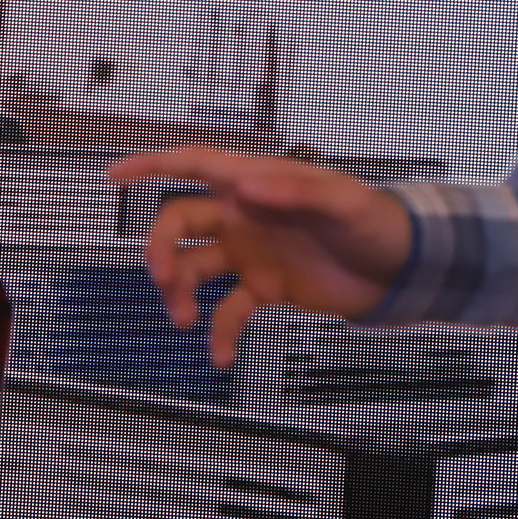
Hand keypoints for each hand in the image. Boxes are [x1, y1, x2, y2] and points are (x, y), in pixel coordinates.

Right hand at [108, 146, 414, 368]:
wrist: (402, 270)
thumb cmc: (378, 223)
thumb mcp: (343, 200)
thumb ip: (294, 190)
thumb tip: (246, 186)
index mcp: (256, 185)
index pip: (193, 166)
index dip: (150, 166)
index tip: (115, 175)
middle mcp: (243, 217)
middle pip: (178, 224)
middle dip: (161, 250)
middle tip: (165, 278)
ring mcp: (250, 253)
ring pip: (194, 269)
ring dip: (181, 294)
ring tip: (188, 318)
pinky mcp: (264, 288)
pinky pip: (228, 312)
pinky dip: (220, 334)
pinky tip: (219, 353)